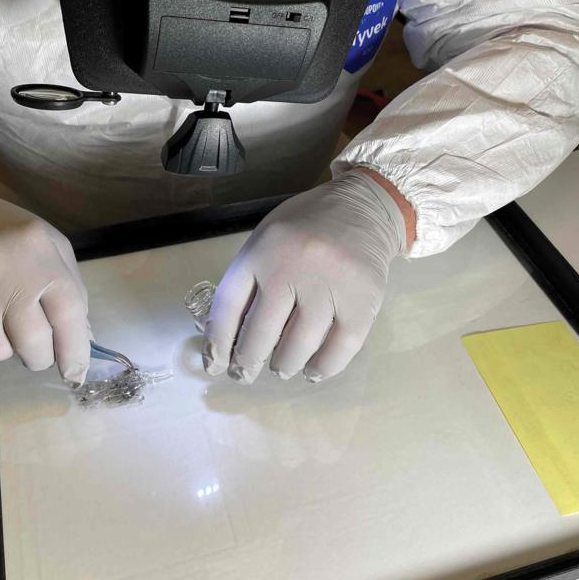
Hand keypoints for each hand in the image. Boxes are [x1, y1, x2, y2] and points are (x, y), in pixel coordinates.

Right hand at [0, 180, 89, 382]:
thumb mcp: (48, 248)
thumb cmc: (3, 236)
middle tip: (30, 345)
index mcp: (37, 250)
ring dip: (0, 345)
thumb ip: (71, 292)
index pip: (69, 315)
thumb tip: (80, 347)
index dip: (75, 351)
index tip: (74, 372)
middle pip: (33, 342)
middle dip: (38, 354)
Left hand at [202, 170, 407, 383]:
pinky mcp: (363, 300)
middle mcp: (292, 266)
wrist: (363, 206)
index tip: (215, 365)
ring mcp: (330, 284)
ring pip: (299, 346)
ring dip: (285, 366)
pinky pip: (340, 349)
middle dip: (248, 362)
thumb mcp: (266, 239)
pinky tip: (313, 370)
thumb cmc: (306, 227)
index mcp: (262, 250)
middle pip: (261, 333)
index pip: (228, 307)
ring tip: (282, 368)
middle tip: (246, 373)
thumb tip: (228, 337)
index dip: (217, 343)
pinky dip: (323, 367)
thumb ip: (249, 280)